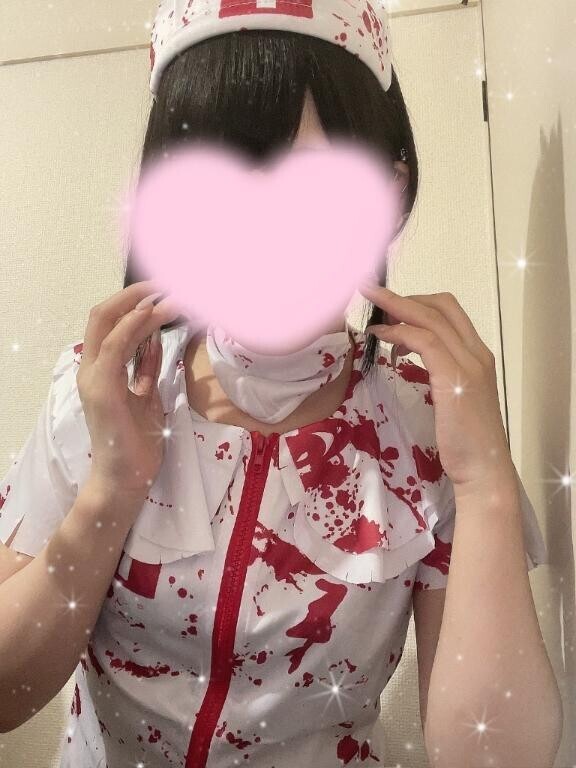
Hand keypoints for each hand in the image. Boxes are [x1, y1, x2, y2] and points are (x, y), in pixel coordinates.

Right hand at [77, 281, 181, 502]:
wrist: (126, 478)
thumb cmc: (136, 442)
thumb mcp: (148, 396)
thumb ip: (147, 368)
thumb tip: (155, 340)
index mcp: (101, 369)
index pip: (110, 323)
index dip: (132, 301)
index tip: (162, 290)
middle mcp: (92, 368)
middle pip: (103, 314)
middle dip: (134, 293)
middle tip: (166, 281)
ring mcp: (93, 376)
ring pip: (109, 322)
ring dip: (141, 303)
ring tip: (171, 293)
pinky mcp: (102, 388)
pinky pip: (116, 346)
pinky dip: (135, 325)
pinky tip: (157, 314)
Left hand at [359, 282, 514, 488]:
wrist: (484, 469)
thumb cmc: (464, 441)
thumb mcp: (452, 397)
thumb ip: (437, 372)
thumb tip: (406, 353)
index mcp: (477, 355)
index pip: (448, 312)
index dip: (416, 301)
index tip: (387, 305)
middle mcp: (477, 353)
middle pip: (441, 305)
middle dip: (404, 297)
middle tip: (373, 299)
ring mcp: (469, 364)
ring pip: (431, 318)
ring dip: (396, 308)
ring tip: (370, 311)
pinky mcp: (454, 379)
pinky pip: (425, 341)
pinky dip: (399, 332)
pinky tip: (380, 337)